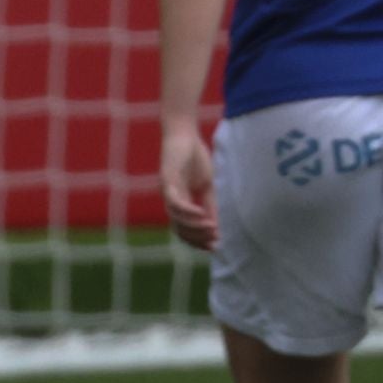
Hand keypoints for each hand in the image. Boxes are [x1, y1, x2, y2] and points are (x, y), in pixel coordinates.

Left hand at [160, 125, 218, 251]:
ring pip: (177, 218)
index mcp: (179, 202)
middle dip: (197, 237)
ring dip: (195, 227)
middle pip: (179, 228)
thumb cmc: (194, 158)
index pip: (184, 229)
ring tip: (212, 229)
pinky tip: (202, 216)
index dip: (197, 240)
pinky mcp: (167, 180)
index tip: (214, 247)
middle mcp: (170, 200)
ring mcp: (167, 191)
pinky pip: (175, 202)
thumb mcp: (206, 186)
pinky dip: (188, 212)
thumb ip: (209, 205)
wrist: (185, 135)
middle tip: (214, 241)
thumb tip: (215, 227)